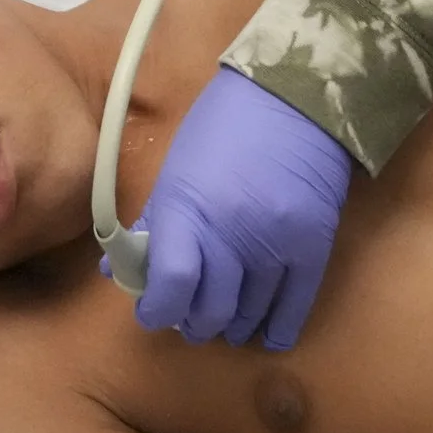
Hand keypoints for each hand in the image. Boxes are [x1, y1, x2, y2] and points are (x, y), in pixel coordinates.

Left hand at [131, 68, 353, 349]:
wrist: (295, 96)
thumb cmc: (225, 127)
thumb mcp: (177, 170)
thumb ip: (154, 225)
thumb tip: (119, 272)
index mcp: (188, 208)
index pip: (171, 284)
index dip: (157, 309)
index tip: (154, 311)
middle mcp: (231, 232)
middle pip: (210, 308)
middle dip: (195, 321)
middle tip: (191, 315)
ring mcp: (276, 243)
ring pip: (248, 313)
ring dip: (232, 324)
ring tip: (225, 320)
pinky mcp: (313, 246)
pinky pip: (293, 307)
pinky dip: (276, 329)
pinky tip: (265, 335)